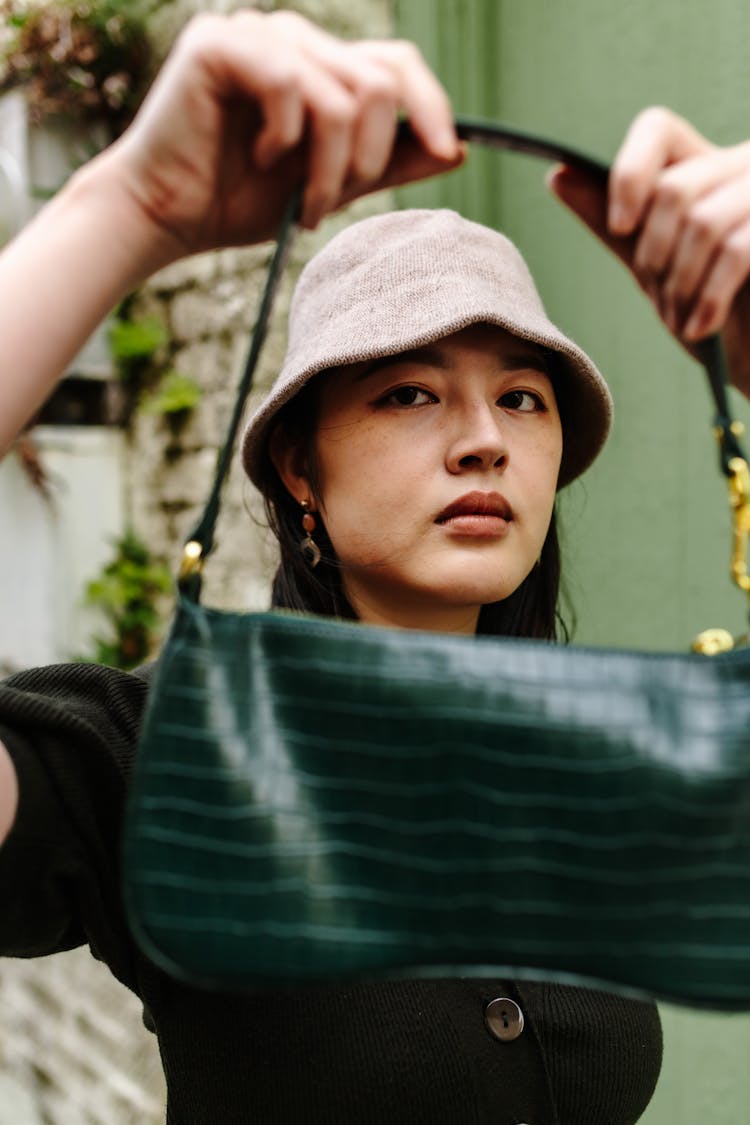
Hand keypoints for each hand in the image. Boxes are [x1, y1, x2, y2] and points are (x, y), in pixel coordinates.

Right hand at [109, 9, 461, 257]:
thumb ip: (387, 163)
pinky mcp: (220, 43)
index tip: (448, 153)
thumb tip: (457, 147)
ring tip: (302, 204)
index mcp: (320, 64)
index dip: (432, 105)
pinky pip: (290, 84)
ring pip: (341, 94)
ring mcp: (257, 34)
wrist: (167, 218)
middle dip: (368, 159)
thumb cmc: (239, 201)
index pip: (396, 64)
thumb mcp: (330, 185)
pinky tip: (258, 159)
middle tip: (329, 201)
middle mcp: (294, 38)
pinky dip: (284, 138)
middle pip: (379, 82)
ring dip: (329, 166)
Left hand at [548, 107, 749, 397]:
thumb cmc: (711, 312)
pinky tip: (701, 327)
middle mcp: (742, 167)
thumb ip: (613, 223)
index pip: (657, 129)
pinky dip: (707, 297)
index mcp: (706, 169)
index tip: (620, 227)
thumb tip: (558, 176)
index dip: (629, 173)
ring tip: (682, 321)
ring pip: (701, 221)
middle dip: (653, 255)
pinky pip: (735, 252)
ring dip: (680, 283)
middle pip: (672, 189)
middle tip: (661, 299)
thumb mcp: (654, 267)